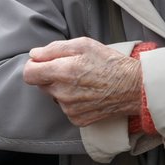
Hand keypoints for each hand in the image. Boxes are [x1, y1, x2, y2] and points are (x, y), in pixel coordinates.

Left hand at [22, 37, 141, 127]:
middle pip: (41, 84)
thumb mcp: (84, 44)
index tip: (42, 62)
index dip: (34, 65)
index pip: (29, 74)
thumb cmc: (110, 63)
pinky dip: (72, 101)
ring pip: (54, 96)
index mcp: (63, 71)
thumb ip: (54, 48)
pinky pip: (66, 108)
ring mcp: (70, 109)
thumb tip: (34, 54)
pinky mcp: (77, 119)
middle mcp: (63, 93)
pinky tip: (88, 93)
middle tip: (71, 69)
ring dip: (62, 88)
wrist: (134, 87)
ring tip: (83, 81)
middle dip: (51, 75)